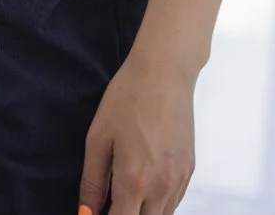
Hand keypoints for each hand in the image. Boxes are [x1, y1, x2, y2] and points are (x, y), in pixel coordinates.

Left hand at [79, 49, 196, 214]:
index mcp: (134, 180)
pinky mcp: (189, 171)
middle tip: (108, 203)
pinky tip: (143, 190)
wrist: (165, 74)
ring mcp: (179, 180)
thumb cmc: (127, 99)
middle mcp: (162, 187)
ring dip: (142, 213)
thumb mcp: (98, 139)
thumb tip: (85, 213)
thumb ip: (92, 181)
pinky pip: (174, 202)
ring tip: (123, 197)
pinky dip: (158, 205)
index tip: (93, 214)